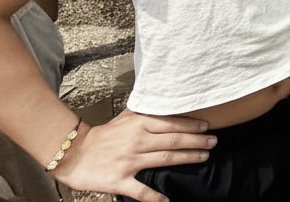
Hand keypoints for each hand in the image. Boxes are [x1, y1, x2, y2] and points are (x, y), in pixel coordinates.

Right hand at [50, 111, 214, 201]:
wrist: (75, 154)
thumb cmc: (103, 135)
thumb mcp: (125, 116)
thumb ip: (145, 109)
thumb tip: (164, 98)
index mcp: (139, 124)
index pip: (171, 123)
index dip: (191, 125)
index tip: (207, 126)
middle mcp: (137, 141)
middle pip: (173, 141)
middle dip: (197, 141)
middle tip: (214, 142)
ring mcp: (129, 161)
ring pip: (165, 160)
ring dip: (187, 159)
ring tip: (204, 158)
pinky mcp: (120, 180)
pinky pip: (140, 190)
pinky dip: (154, 197)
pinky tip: (167, 200)